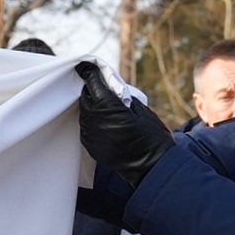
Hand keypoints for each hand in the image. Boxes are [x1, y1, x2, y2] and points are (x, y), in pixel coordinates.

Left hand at [74, 61, 173, 187]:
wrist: (151, 167)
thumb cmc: (151, 136)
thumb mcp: (140, 109)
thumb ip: (122, 97)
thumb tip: (112, 89)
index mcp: (106, 105)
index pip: (91, 81)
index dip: (90, 73)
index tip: (87, 66)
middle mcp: (92, 118)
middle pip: (85, 96)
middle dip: (92, 90)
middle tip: (102, 88)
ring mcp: (89, 133)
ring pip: (83, 112)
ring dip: (91, 106)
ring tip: (105, 107)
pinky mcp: (89, 144)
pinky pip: (85, 126)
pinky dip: (92, 121)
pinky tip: (104, 122)